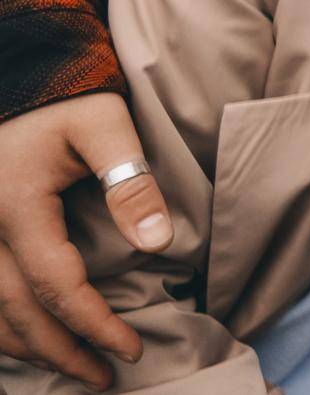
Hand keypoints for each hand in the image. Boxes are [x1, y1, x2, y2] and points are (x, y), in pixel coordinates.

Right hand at [0, 91, 173, 388]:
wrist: (21, 81)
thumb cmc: (67, 99)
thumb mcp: (105, 124)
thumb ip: (131, 182)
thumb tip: (158, 243)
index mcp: (17, 207)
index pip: (56, 284)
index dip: (93, 322)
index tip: (130, 348)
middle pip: (16, 312)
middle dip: (61, 350)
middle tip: (106, 375)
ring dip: (30, 347)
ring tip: (76, 369)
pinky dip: (5, 327)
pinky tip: (31, 342)